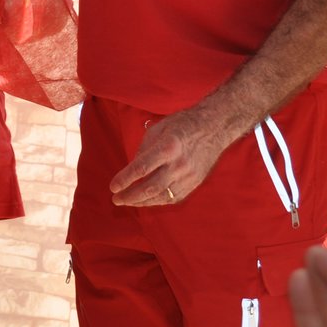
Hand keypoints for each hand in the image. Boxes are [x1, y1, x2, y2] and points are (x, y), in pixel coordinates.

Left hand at [109, 107, 226, 206]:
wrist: (214, 128)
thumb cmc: (182, 125)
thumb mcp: (158, 130)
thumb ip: (144, 150)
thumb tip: (132, 169)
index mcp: (168, 147)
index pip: (142, 168)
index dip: (125, 179)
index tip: (112, 186)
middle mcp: (179, 164)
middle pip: (151, 187)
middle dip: (130, 196)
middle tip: (116, 199)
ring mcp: (189, 176)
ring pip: (162, 196)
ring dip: (142, 202)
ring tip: (128, 202)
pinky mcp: (195, 183)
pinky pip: (173, 197)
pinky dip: (157, 201)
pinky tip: (146, 200)